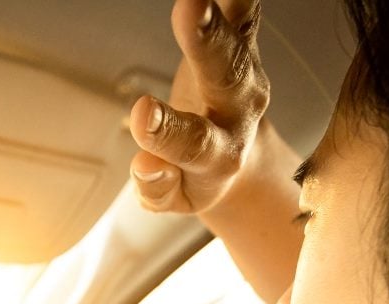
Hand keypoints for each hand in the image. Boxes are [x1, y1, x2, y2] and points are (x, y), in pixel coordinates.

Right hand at [130, 0, 269, 214]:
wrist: (237, 161)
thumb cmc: (195, 178)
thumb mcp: (173, 199)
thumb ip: (156, 189)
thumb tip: (145, 164)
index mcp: (220, 155)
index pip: (193, 142)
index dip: (167, 130)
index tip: (143, 111)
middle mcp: (239, 110)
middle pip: (227, 75)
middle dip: (208, 41)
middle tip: (190, 7)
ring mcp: (245, 74)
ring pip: (238, 34)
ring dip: (223, 5)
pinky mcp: (243, 45)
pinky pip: (242, 11)